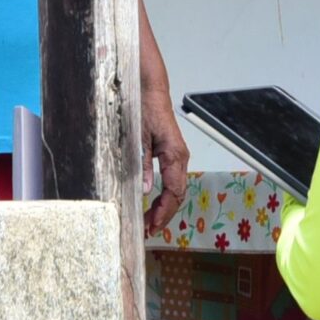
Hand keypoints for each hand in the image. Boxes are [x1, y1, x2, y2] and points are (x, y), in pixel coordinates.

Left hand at [141, 87, 189, 233]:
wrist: (151, 89)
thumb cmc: (146, 108)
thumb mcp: (139, 138)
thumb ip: (143, 165)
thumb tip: (144, 190)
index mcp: (175, 155)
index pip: (174, 192)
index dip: (164, 212)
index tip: (152, 226)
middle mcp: (180, 158)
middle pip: (177, 195)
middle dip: (164, 214)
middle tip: (148, 231)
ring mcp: (178, 157)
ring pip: (176, 190)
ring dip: (165, 207)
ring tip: (151, 222)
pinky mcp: (171, 154)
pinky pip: (172, 181)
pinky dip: (165, 196)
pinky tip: (154, 204)